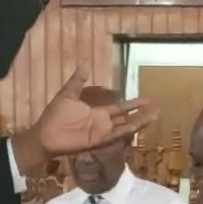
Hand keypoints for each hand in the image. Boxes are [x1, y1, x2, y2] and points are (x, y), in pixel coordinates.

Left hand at [11, 67, 157, 172]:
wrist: (45, 134)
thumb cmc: (54, 115)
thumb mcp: (68, 93)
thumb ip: (78, 80)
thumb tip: (86, 62)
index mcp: (97, 112)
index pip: (120, 108)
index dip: (133, 104)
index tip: (147, 99)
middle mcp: (103, 123)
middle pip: (128, 118)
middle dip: (142, 114)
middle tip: (158, 109)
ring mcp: (102, 133)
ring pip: (126, 127)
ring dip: (140, 123)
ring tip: (155, 117)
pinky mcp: (98, 141)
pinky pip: (115, 136)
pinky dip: (126, 132)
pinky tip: (137, 127)